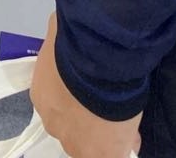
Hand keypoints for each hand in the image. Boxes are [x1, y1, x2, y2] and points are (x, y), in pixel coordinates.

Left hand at [31, 15, 141, 157]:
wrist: (99, 61)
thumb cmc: (77, 42)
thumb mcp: (61, 32)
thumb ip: (61, 39)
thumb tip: (64, 29)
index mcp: (42, 95)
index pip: (59, 102)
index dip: (76, 97)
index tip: (91, 87)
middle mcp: (53, 122)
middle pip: (72, 125)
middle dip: (87, 115)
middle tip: (107, 101)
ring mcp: (75, 143)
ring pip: (90, 143)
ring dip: (105, 130)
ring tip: (124, 115)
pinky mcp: (102, 154)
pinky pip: (115, 153)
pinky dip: (124, 143)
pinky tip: (133, 133)